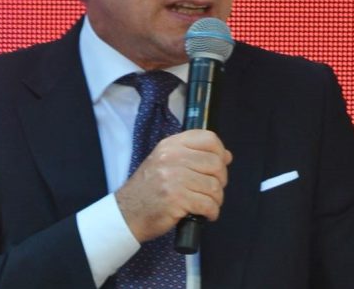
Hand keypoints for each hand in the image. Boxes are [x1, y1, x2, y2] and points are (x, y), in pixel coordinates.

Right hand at [114, 129, 232, 242]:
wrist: (127, 212)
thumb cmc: (150, 188)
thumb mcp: (166, 162)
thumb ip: (194, 155)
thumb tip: (226, 156)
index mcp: (171, 145)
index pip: (208, 139)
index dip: (220, 152)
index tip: (217, 166)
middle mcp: (172, 157)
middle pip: (215, 164)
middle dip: (220, 180)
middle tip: (212, 190)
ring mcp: (174, 178)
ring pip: (214, 186)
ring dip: (216, 199)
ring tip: (207, 204)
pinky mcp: (176, 199)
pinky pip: (208, 204)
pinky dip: (212, 212)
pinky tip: (205, 214)